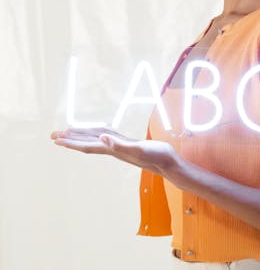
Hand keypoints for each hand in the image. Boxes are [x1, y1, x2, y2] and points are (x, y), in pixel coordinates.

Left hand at [50, 127, 176, 175]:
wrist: (169, 164)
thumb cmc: (156, 156)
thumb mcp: (138, 148)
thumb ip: (120, 144)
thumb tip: (102, 138)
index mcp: (113, 150)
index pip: (87, 145)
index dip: (72, 142)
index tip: (56, 139)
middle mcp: (114, 149)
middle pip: (87, 143)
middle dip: (71, 139)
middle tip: (54, 135)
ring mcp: (121, 148)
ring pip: (97, 140)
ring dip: (82, 136)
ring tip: (70, 132)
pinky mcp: (129, 145)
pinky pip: (108, 138)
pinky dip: (100, 134)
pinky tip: (99, 133)